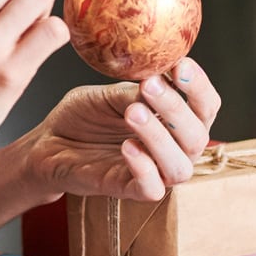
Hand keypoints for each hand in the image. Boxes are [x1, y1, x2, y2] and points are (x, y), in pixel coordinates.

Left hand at [25, 56, 223, 200]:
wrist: (49, 141)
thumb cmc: (85, 116)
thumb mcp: (108, 95)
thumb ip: (134, 92)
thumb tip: (158, 79)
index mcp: (174, 120)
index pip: (205, 107)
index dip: (199, 87)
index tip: (181, 66)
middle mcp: (172, 148)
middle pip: (197, 137)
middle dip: (176, 108)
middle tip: (150, 85)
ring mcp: (153, 171)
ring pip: (179, 166)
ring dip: (159, 137)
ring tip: (132, 112)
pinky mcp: (129, 189)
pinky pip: (152, 188)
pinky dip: (144, 167)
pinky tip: (127, 146)